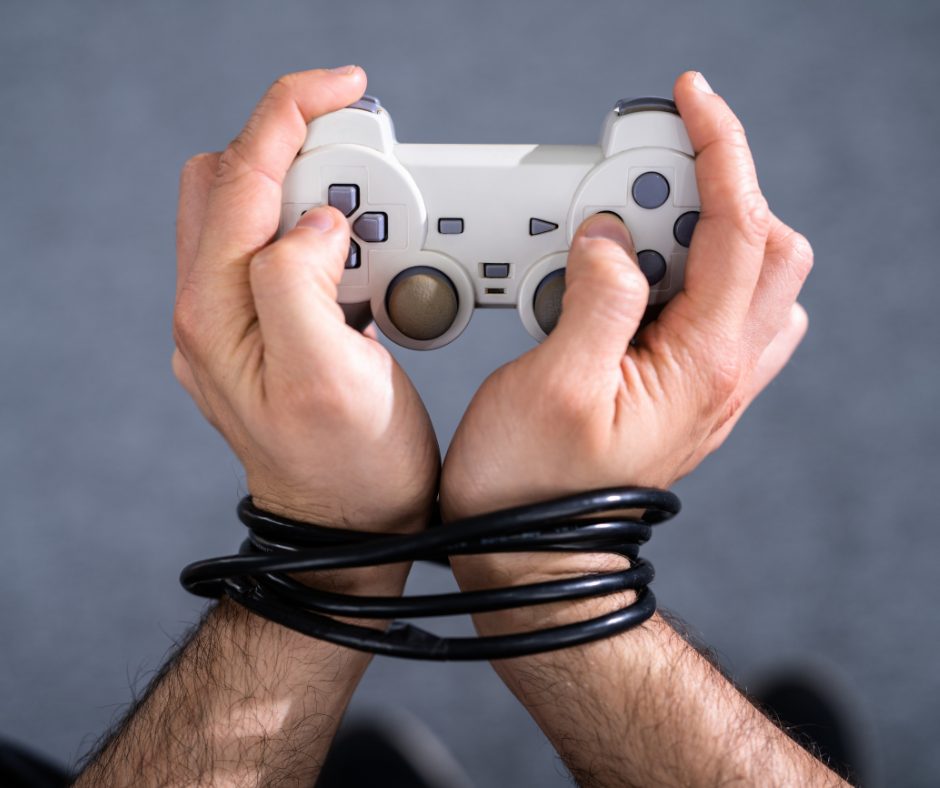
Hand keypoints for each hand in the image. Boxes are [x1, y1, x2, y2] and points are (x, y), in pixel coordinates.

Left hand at [172, 68, 439, 589]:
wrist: (352, 527)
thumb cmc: (349, 467)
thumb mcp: (330, 380)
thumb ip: (303, 285)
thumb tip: (314, 223)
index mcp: (217, 311)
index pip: (238, 173)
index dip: (289, 114)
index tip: (343, 89)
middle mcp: (214, 309)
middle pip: (238, 179)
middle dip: (305, 158)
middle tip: (374, 187)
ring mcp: (240, 320)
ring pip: (261, 213)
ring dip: (323, 202)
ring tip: (380, 242)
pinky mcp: (270, 329)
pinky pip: (288, 255)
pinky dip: (331, 243)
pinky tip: (369, 275)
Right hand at [441, 72, 812, 586]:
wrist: (530, 564)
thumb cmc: (532, 490)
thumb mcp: (554, 385)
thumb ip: (597, 297)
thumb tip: (612, 239)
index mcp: (702, 363)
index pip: (740, 228)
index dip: (720, 152)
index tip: (691, 104)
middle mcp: (720, 372)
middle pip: (764, 246)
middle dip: (710, 192)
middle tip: (630, 190)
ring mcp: (705, 384)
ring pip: (743, 280)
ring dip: (695, 237)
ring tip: (621, 238)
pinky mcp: (677, 390)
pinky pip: (708, 313)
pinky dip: (678, 276)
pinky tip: (626, 284)